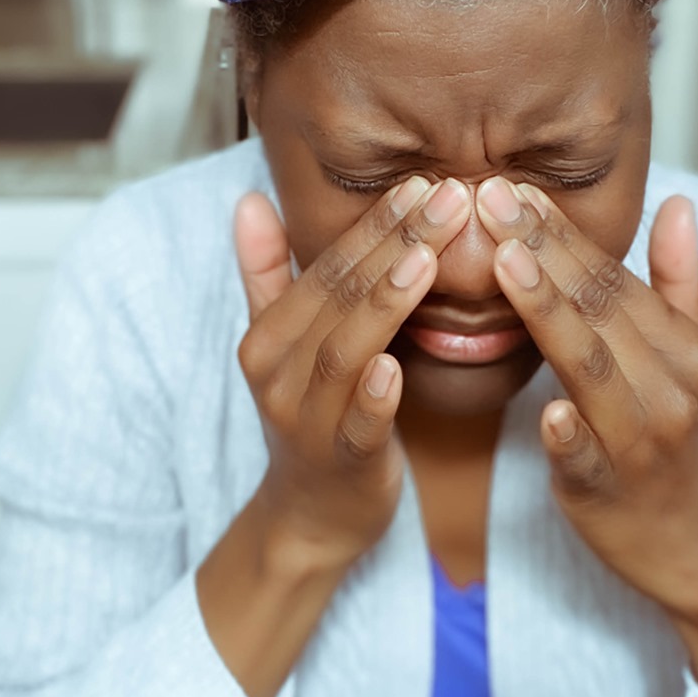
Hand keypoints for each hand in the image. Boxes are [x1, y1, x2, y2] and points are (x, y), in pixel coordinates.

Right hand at [235, 177, 470, 570]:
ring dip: (387, 303)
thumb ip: (267, 274)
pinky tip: (398, 367)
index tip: (424, 181)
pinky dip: (375, 396)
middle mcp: (278, 374)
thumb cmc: (311, 416)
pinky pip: (357, 426)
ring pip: (347, 352)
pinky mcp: (342, 463)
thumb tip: (248, 200)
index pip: (325, 268)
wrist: (312, 515)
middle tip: (450, 195)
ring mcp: (306, 421)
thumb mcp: (280, 346)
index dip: (374, 223)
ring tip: (428, 257)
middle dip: (395, 242)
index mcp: (269, 338)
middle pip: (340, 298)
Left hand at [474, 178, 697, 696]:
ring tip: (504, 264)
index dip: (565, 233)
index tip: (515, 189)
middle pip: (600, 309)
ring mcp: (642, 442)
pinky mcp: (610, 491)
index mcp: (684, 350)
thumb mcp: (697, 361)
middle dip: (543, 250)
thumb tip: (678, 203)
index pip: (616, 279)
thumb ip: (682, 283)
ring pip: (590, 368)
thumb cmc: (683, 445)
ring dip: (549, 315)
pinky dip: (568, 434)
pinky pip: (586, 458)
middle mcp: (670, 388)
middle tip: (490, 197)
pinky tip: (543, 411)